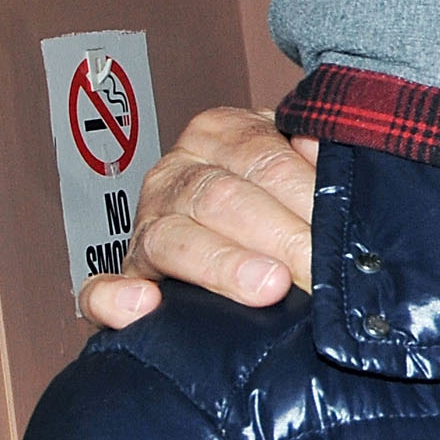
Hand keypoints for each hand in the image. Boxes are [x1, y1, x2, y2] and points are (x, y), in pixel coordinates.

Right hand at [77, 107, 319, 329]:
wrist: (255, 241)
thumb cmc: (290, 200)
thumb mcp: (308, 165)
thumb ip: (318, 156)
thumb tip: (327, 153)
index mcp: (221, 136)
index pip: (259, 155)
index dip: (303, 191)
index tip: (338, 226)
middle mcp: (177, 175)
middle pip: (220, 198)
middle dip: (277, 234)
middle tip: (318, 266)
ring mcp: (147, 228)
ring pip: (173, 240)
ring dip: (221, 264)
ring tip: (268, 287)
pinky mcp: (127, 279)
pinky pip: (100, 290)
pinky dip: (114, 298)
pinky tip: (144, 304)